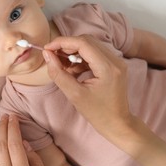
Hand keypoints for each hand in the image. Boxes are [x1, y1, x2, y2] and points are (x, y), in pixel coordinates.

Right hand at [43, 35, 165, 165]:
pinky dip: (80, 58)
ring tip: (61, 66)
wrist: (118, 124)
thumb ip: (58, 73)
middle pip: (87, 41)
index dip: (62, 42)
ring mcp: (116, 62)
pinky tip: (72, 70)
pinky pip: (94, 54)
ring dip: (73, 52)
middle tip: (52, 56)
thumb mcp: (74, 95)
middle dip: (67, 46)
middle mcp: (115, 60)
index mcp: (107, 68)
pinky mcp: (113, 65)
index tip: (47, 49)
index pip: (83, 43)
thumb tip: (47, 55)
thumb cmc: (97, 113)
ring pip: (90, 46)